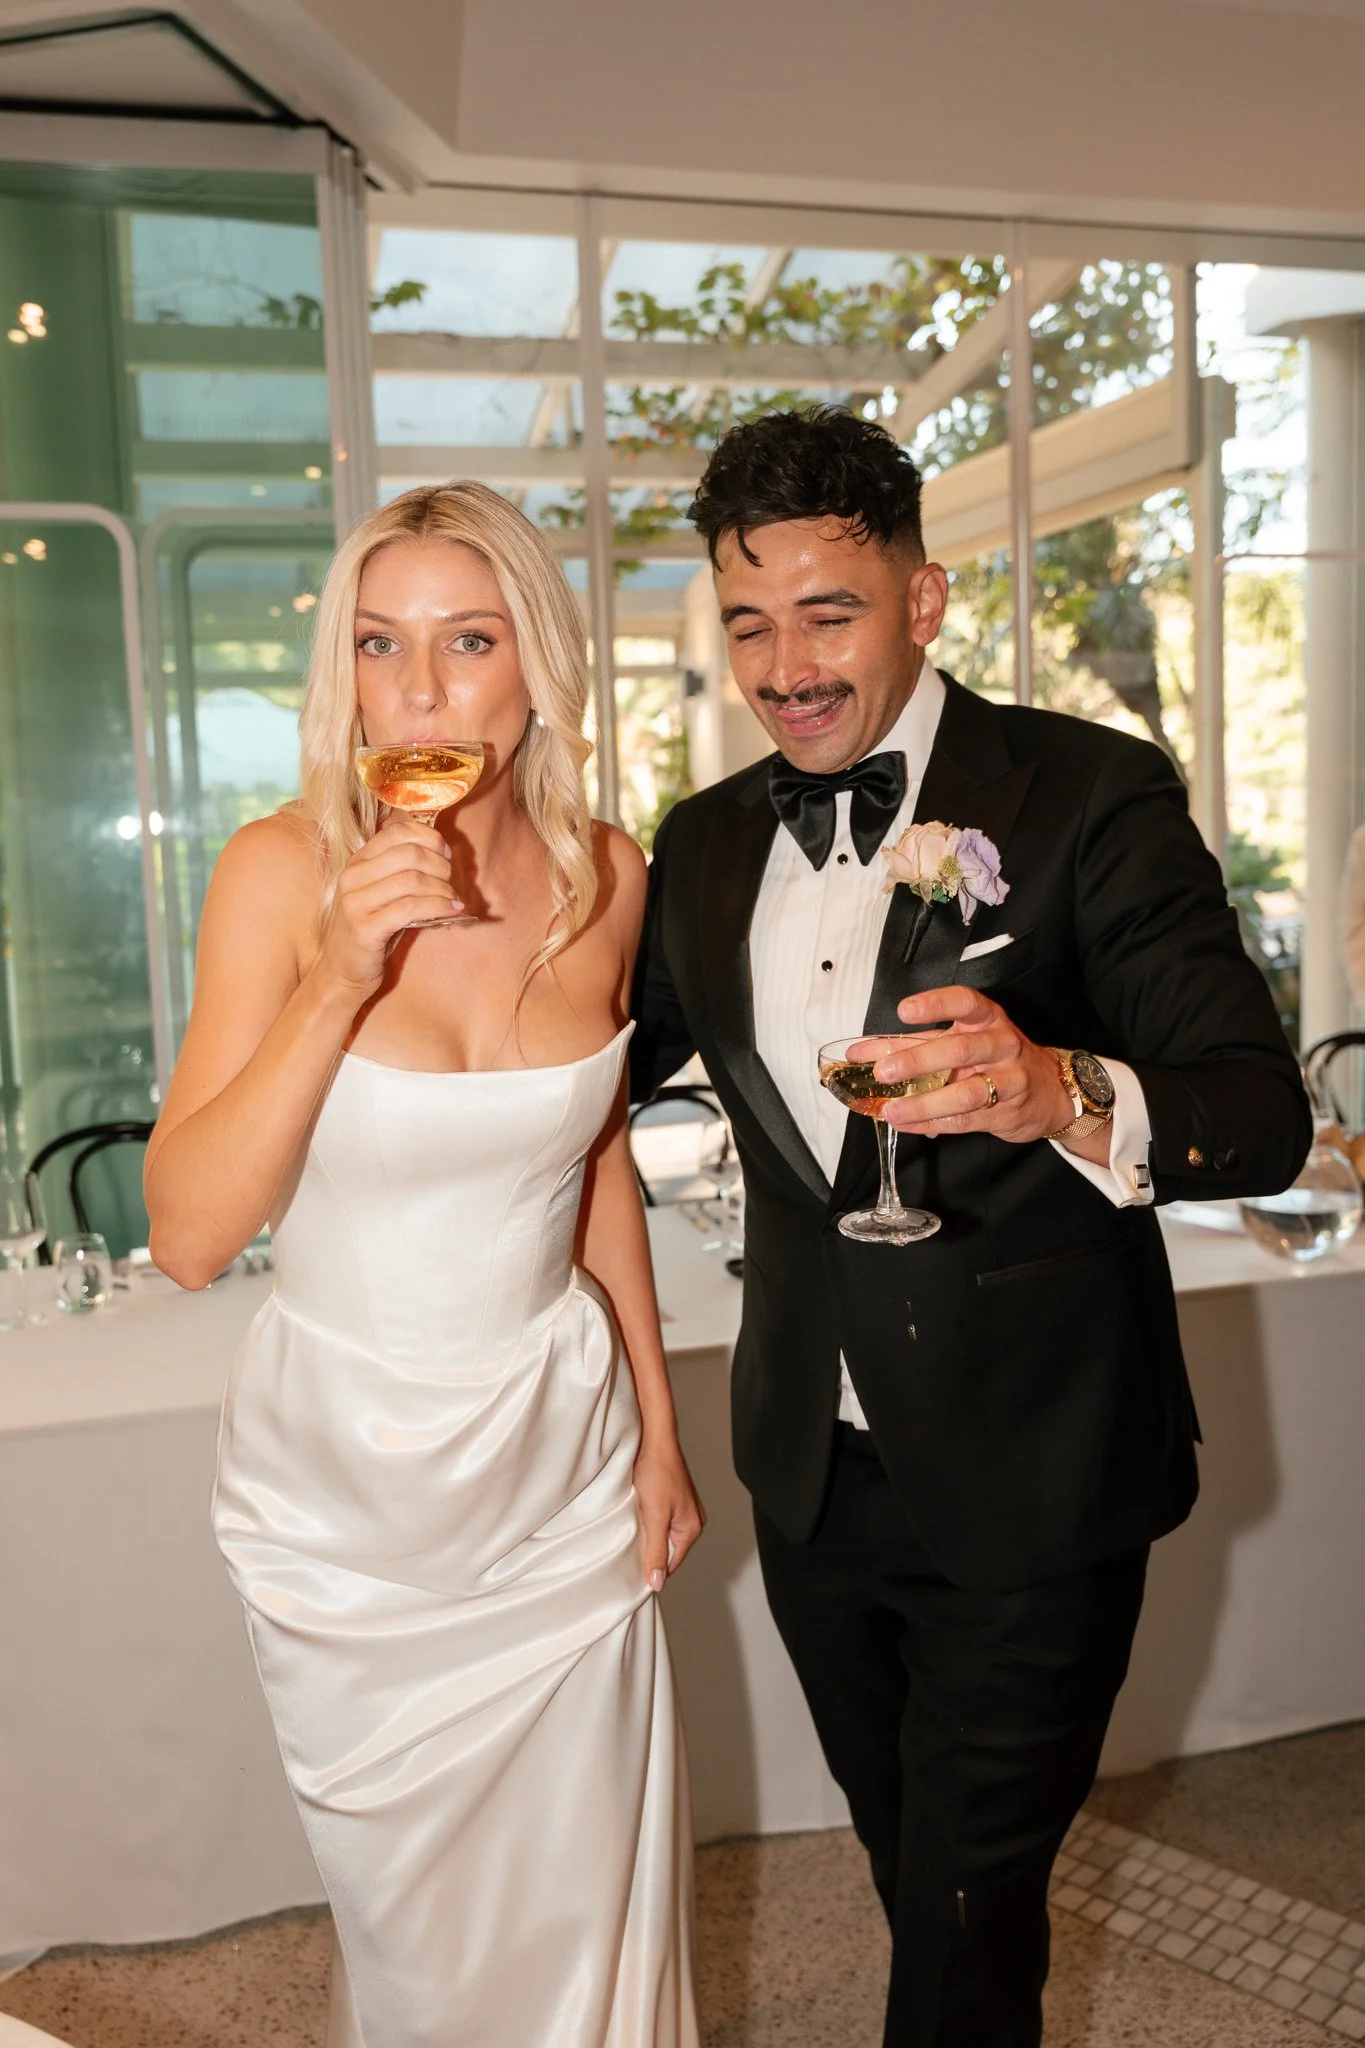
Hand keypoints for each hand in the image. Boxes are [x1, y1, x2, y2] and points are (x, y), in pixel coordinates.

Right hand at [316, 817, 461, 996]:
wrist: (341, 969)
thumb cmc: (371, 928)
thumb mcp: (381, 891)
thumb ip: (401, 870)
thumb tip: (442, 851)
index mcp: (357, 862)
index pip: (397, 831)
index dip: (429, 837)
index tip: (445, 853)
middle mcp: (352, 877)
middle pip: (409, 854)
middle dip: (440, 866)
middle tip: (450, 881)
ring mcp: (355, 903)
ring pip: (413, 880)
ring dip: (442, 889)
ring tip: (452, 900)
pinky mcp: (365, 929)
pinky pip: (411, 908)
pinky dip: (438, 908)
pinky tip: (451, 912)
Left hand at [634, 1436, 703, 1590]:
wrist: (653, 1439)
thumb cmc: (657, 1472)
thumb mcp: (655, 1517)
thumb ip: (656, 1550)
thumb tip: (657, 1581)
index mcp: (692, 1528)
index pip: (671, 1564)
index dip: (651, 1568)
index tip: (631, 1570)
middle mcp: (691, 1520)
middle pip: (666, 1550)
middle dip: (648, 1550)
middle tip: (628, 1546)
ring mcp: (681, 1508)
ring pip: (660, 1534)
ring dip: (645, 1534)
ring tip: (631, 1527)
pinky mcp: (670, 1499)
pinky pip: (658, 1520)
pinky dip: (645, 1521)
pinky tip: (634, 1515)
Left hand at [873, 985, 1075, 1143]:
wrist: (1049, 1091)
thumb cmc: (993, 1059)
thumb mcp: (957, 1041)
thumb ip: (909, 1044)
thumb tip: (859, 1052)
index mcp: (987, 1018)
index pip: (965, 1002)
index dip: (935, 1004)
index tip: (904, 1011)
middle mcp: (1002, 1044)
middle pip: (959, 1049)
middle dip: (918, 1060)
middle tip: (883, 1071)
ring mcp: (1009, 1079)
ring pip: (965, 1092)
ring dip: (923, 1103)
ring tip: (892, 1110)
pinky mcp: (1006, 1111)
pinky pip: (965, 1119)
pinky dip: (932, 1122)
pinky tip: (907, 1124)